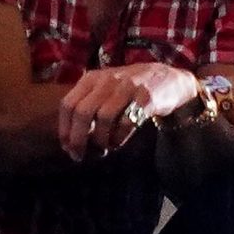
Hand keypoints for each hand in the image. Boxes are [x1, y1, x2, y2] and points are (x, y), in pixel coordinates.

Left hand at [57, 62, 200, 160]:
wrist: (169, 79)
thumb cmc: (131, 88)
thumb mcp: (105, 87)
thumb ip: (88, 104)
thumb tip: (71, 137)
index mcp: (92, 78)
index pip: (68, 104)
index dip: (65, 129)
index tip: (67, 147)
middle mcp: (107, 80)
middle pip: (82, 112)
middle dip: (78, 138)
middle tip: (80, 155)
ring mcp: (127, 87)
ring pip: (103, 118)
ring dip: (101, 139)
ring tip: (104, 148)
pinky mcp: (146, 98)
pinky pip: (126, 122)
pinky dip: (119, 137)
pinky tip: (118, 142)